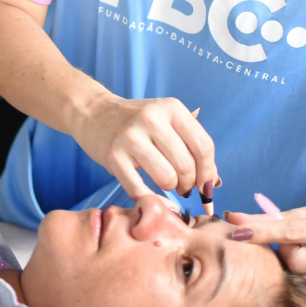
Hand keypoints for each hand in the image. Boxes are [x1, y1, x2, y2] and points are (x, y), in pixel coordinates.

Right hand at [72, 93, 218, 200]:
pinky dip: (150, 199)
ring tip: (165, 182)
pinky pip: (140, 189)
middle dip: (190, 184)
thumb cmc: (136, 121)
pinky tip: (152, 196)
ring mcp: (131, 138)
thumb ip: (190, 145)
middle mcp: (152, 119)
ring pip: (167, 178)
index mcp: (171, 108)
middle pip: (186, 166)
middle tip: (183, 185)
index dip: (209, 172)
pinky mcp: (113, 157)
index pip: (203, 146)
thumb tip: (212, 183)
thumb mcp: (166, 120)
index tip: (207, 185)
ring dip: (170, 188)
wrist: (93, 113)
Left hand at [224, 194, 305, 301]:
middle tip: (291, 244)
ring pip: (301, 280)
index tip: (237, 233)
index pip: (290, 233)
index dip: (261, 233)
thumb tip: (233, 220)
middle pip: (293, 262)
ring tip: (305, 254)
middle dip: (284, 252)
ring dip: (294, 268)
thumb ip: (271, 218)